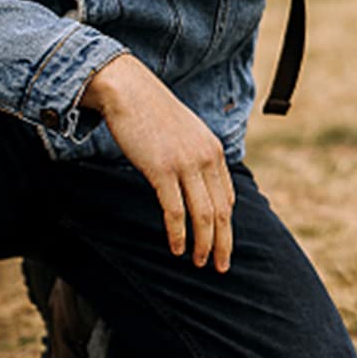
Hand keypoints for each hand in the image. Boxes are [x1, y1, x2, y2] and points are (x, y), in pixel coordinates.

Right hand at [79, 55, 234, 272]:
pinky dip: (178, 233)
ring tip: (200, 264)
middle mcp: (207, 158)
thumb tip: (195, 183)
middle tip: (221, 267)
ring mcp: (186, 164)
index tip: (223, 245)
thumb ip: (195, 157)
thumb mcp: (185, 134)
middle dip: (223, 243)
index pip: (227, 197)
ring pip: (203, 215)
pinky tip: (177, 249)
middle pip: (222, 211)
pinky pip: (175, 210)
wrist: (128, 90)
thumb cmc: (151, 113)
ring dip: (203, 244)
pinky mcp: (162, 169)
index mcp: (214, 151)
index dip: (226, 225)